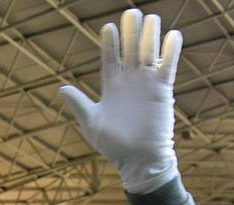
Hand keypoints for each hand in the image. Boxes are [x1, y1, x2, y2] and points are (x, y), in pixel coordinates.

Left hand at [58, 10, 180, 193]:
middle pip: (130, 50)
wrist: (138, 160)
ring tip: (149, 18)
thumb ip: (79, 104)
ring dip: (150, 36)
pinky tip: (172, 36)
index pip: (110, 59)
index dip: (109, 43)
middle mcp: (129, 82)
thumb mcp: (92, 123)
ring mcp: (146, 85)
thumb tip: (61, 88)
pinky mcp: (162, 91)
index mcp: (111, 88)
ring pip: (149, 54)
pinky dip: (170, 52)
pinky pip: (167, 67)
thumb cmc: (113, 146)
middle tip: (131, 12)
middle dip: (130, 32)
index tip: (108, 26)